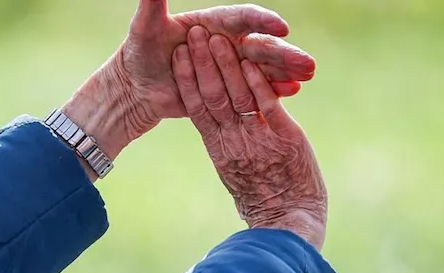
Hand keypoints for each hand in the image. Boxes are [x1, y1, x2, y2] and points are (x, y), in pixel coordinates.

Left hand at [119, 2, 315, 130]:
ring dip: (285, 72)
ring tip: (306, 77)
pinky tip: (290, 92)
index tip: (281, 27)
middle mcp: (227, 43)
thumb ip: (153, 3)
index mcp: (214, 23)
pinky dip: (271, 91)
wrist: (137, 86)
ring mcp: (229, 68)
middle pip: (260, 45)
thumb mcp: (144, 26)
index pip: (243, 18)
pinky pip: (251, 90)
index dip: (263, 21)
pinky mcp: (226, 90)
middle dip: (284, 53)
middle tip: (306, 62)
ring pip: (262, 68)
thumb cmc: (140, 51)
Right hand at [172, 27, 326, 249]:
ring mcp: (258, 139)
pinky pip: (266, 105)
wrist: (288, 225)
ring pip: (236, 96)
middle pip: (212, 97)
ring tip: (217, 38)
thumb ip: (229, 151)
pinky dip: (257, 81)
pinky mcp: (285, 137)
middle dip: (202, 64)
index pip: (197, 110)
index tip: (178, 58)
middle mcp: (234, 142)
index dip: (187, 82)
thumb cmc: (266, 206)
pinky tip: (249, 60)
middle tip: (193, 34)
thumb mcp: (237, 177)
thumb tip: (221, 136)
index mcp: (220, 151)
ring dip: (226, 65)